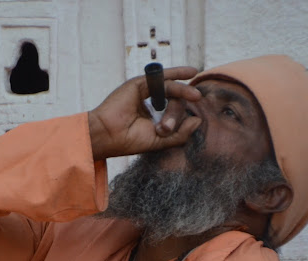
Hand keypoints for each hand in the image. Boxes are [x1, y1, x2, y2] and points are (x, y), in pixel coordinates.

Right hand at [87, 66, 202, 159]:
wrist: (109, 136)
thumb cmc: (129, 141)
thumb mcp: (161, 141)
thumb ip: (180, 133)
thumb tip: (198, 120)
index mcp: (152, 117)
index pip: (174, 112)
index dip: (177, 120)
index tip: (166, 132)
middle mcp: (149, 103)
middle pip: (175, 100)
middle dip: (176, 112)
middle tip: (164, 128)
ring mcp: (144, 92)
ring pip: (171, 89)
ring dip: (183, 93)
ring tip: (195, 97)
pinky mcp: (140, 83)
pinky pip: (163, 76)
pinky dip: (178, 72)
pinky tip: (193, 72)